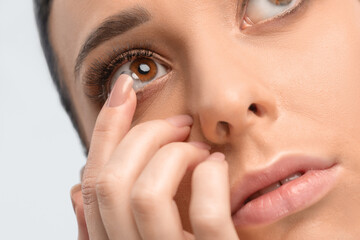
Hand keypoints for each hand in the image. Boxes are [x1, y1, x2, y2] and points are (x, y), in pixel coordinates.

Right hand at [71, 74, 238, 239]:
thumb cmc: (185, 239)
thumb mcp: (138, 235)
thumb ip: (109, 219)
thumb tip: (75, 191)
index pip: (94, 185)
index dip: (105, 129)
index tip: (125, 86)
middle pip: (111, 183)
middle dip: (145, 137)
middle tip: (181, 123)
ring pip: (147, 194)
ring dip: (176, 154)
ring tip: (202, 150)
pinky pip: (206, 215)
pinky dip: (211, 177)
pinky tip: (217, 166)